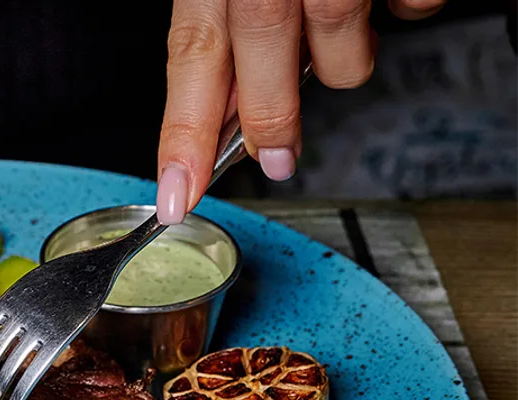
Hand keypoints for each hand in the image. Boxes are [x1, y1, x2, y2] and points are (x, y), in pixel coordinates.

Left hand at [155, 0, 448, 224]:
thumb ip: (224, 23)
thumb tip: (222, 106)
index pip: (190, 58)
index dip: (182, 135)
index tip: (175, 195)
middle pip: (265, 70)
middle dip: (270, 124)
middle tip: (276, 155)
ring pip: (343, 55)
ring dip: (342, 56)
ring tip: (339, 16)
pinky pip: (411, 8)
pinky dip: (403, 5)